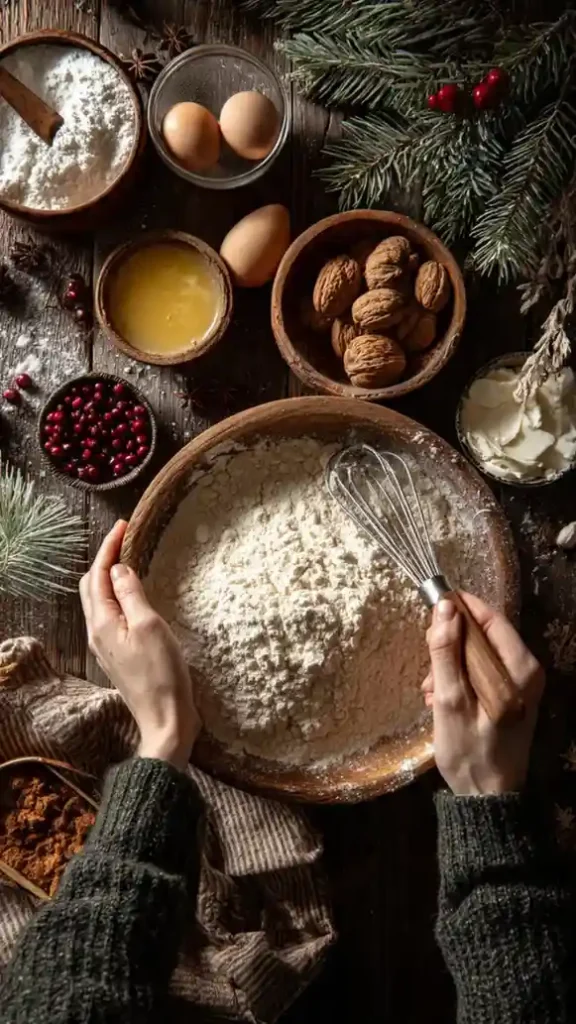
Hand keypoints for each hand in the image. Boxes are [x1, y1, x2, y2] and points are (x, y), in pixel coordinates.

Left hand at [80, 520, 199, 770]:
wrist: (166, 720)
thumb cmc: (162, 674)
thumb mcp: (150, 626)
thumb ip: (132, 594)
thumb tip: (120, 569)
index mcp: (102, 622)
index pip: (98, 575)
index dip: (109, 547)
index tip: (124, 525)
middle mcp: (98, 632)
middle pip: (92, 586)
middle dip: (104, 559)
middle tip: (125, 538)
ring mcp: (107, 645)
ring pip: (99, 601)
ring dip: (110, 577)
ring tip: (129, 559)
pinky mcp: (119, 654)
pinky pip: (111, 616)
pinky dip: (118, 596)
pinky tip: (134, 594)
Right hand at [422, 593, 543, 795]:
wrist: (487, 798)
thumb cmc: (469, 750)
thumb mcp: (450, 699)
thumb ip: (446, 651)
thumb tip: (444, 606)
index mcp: (521, 668)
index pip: (490, 617)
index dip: (459, 609)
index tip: (430, 611)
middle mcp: (528, 671)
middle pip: (484, 635)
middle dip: (451, 645)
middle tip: (428, 669)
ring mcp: (522, 685)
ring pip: (480, 654)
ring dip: (451, 665)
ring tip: (430, 691)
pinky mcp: (512, 697)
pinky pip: (483, 672)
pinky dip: (460, 678)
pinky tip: (441, 698)